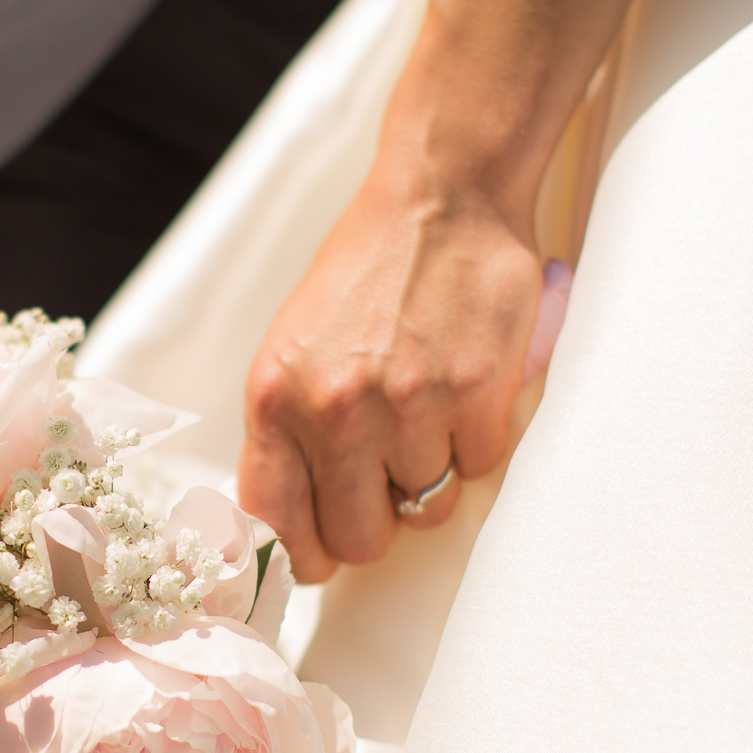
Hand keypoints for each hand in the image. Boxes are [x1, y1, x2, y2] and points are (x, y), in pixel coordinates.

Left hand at [239, 161, 543, 582]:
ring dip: (430, 478)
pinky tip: (464, 392)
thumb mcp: (294, 349)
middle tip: (386, 484)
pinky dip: (476, 443)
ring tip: (427, 415)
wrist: (440, 198)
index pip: (274, 525)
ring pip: (425, 510)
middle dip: (375, 524)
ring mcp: (409, 403)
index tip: (320, 554)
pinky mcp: (476, 394)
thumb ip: (289, 433)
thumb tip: (291, 527)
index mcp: (275, 398)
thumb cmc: (366, 276)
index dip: (302, 555)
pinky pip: (479, 468)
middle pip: (357, 540)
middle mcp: (335, 408)